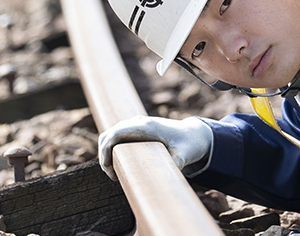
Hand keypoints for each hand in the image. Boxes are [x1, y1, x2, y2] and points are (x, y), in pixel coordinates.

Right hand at [97, 115, 212, 179]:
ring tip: (115, 173)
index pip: (116, 134)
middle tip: (113, 176)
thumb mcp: (186, 155)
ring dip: (107, 153)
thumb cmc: (190, 144)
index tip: (108, 169)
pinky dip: (112, 150)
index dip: (105, 150)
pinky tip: (119, 165)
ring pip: (110, 136)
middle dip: (104, 155)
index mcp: (146, 126)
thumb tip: (168, 177)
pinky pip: (117, 137)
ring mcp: (136, 125)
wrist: (194, 133)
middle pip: (108, 135)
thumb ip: (177, 163)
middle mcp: (138, 122)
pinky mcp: (137, 130)